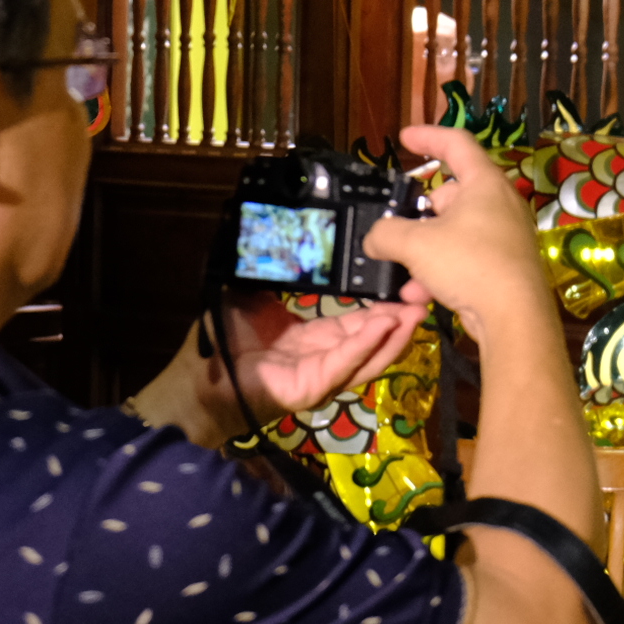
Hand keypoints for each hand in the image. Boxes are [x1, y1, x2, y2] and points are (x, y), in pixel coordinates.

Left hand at [198, 293, 424, 433]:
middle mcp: (326, 360)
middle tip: (425, 294)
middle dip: (401, 320)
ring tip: (417, 310)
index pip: (360, 324)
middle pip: (375, 342)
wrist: (198, 376)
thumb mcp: (257, 295)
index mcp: (317, 340)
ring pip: (369, 357)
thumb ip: (278, 272)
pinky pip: (344, 364)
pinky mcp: (312, 388)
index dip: (384, 307)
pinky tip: (383, 324)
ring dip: (395, 334)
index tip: (405, 286)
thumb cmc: (224, 339)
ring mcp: (322, 377)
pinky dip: (365, 345)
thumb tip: (291, 234)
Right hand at [369, 125, 556, 351]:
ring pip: (454, 233)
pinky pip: (465, 259)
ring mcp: (505, 235)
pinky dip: (441, 272)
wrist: (514, 316)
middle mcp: (499, 204)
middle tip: (397, 229)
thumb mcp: (415, 244)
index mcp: (484, 183)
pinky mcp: (505, 265)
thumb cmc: (469, 263)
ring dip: (424, 252)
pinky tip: (420, 295)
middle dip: (419, 215)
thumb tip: (375, 237)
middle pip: (451, 195)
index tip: (404, 138)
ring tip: (403, 274)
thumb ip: (386, 234)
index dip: (428, 137)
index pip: (456, 144)